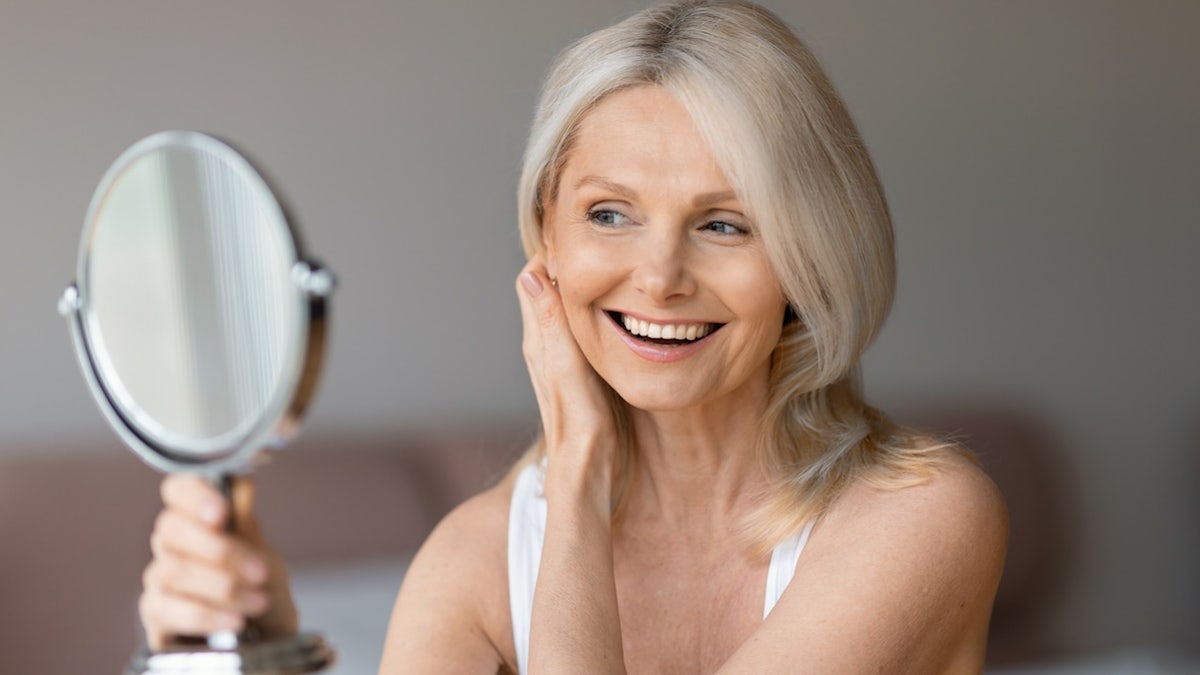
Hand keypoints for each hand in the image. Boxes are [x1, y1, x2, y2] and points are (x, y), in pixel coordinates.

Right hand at [138, 474, 297, 649]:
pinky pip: (168, 609)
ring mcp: (159, 578)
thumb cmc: (259, 586)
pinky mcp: (155, 614)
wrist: (265, 633)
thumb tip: (242, 484)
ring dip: (223, 587)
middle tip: (260, 571)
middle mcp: (171, 544)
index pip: (178, 489)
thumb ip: (246, 522)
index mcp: (198, 517)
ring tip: (258, 601)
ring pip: (174, 571)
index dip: (194, 495)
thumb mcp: (263, 553)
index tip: (221, 513)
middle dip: (221, 551)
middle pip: (172, 530)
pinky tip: (234, 620)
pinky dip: (206, 615)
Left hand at [515, 256, 617, 503]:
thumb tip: (530, 276)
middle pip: (544, 288)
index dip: (549, 251)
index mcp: (540, 341)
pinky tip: (607, 305)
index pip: (532, 278)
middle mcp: (543, 346)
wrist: (585, 471)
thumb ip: (552, 325)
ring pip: (561, 307)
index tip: (571, 229)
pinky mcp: (574, 371)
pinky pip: (573, 327)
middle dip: (561, 259)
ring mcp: (557, 359)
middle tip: (588, 232)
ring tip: (598, 258)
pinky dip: (585, 307)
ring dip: (573, 282)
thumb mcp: (568, 370)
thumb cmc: (581, 425)